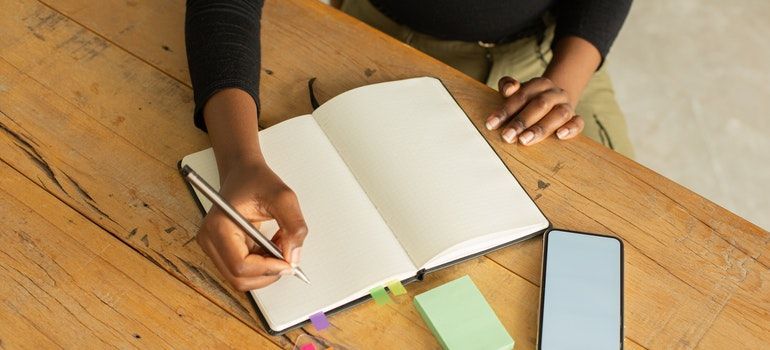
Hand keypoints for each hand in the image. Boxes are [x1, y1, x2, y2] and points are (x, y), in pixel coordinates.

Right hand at [196, 160, 307, 290]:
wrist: (243, 172)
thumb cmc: (256, 180)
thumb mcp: (283, 197)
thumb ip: (293, 226)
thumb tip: (293, 256)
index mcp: (219, 225)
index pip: (240, 265)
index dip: (268, 269)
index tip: (288, 262)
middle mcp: (210, 239)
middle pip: (238, 278)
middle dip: (267, 273)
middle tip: (287, 258)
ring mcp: (213, 246)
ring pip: (241, 278)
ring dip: (265, 270)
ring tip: (278, 246)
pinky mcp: (220, 250)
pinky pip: (242, 271)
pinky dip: (261, 265)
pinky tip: (271, 246)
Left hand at [485, 76, 583, 144]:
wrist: (552, 102)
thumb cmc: (528, 100)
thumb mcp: (517, 92)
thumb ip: (508, 86)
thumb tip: (508, 89)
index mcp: (539, 84)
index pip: (522, 95)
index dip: (506, 110)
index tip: (491, 124)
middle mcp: (555, 93)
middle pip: (540, 105)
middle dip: (521, 121)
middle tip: (507, 136)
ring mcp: (566, 105)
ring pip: (558, 114)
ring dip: (540, 128)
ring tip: (525, 140)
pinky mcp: (575, 118)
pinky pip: (578, 122)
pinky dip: (571, 128)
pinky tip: (560, 136)